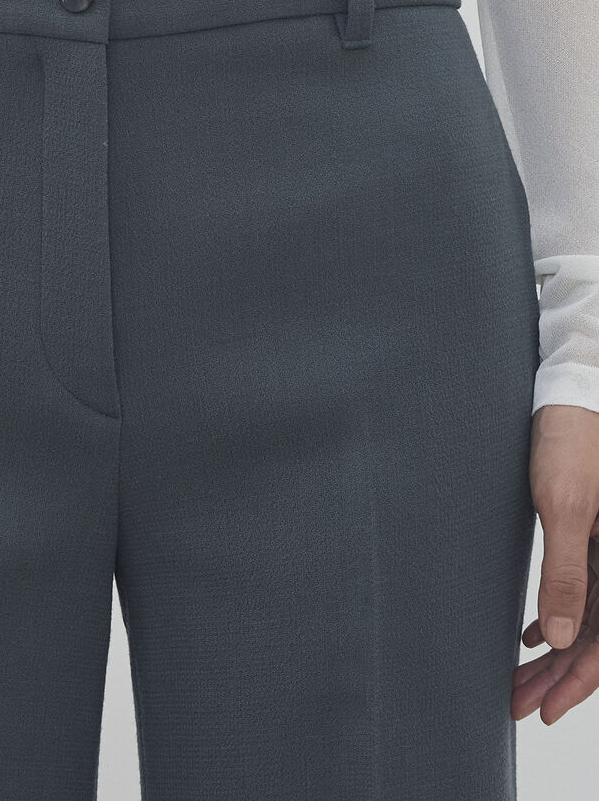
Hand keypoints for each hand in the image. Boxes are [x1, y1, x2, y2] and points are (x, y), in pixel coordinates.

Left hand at [511, 404, 598, 724]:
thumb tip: (557, 638)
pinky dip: (556, 618)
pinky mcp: (592, 539)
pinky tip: (531, 634)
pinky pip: (582, 593)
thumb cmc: (570, 443)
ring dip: (553, 653)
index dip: (577, 683)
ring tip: (517, 678)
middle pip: (595, 638)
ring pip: (584, 620)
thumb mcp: (565, 507)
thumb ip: (567, 572)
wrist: (569, 398)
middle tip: (517, 703)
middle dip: (558, 677)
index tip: (543, 709)